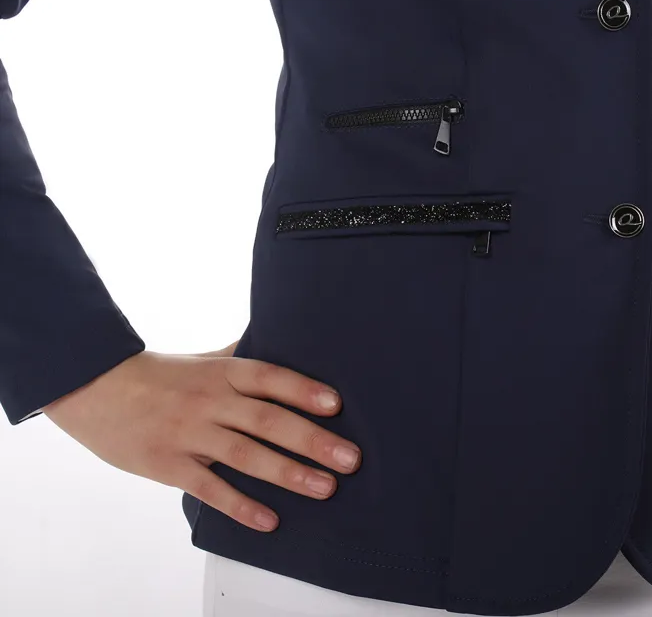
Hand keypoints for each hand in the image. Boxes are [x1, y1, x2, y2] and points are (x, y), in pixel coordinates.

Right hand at [41, 341, 361, 532]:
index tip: (336, 405)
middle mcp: (211, 401)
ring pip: (246, 456)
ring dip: (289, 473)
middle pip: (268, 420)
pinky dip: (240, 505)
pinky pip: (209, 488)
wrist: (93, 387)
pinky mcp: (169, 465)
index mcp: (222, 373)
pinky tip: (269, 520)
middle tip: (350, 458)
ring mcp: (190, 434)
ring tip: (325, 488)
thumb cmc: (158, 373)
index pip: (270, 378)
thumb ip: (240, 356)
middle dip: (312, 440)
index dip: (303, 390)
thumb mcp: (202, 358)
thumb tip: (278, 339)